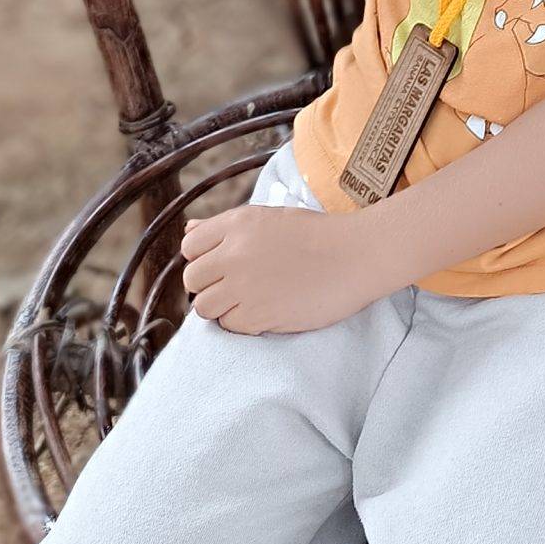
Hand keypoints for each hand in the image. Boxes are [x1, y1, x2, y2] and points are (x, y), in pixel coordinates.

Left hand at [181, 197, 385, 333]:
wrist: (355, 256)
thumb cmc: (315, 234)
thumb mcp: (268, 218)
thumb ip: (224, 226)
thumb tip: (189, 228)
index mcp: (238, 223)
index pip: (190, 245)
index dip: (203, 257)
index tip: (222, 263)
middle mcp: (235, 253)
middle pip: (193, 279)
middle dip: (209, 284)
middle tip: (235, 285)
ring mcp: (244, 286)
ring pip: (204, 307)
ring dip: (221, 307)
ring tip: (247, 300)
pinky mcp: (258, 315)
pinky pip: (229, 325)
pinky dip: (241, 322)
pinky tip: (264, 309)